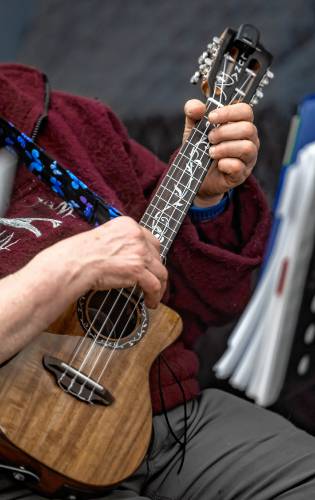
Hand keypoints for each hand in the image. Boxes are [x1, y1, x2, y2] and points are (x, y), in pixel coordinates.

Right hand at [35, 216, 167, 308]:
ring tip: (153, 296)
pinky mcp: (137, 270)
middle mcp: (137, 236)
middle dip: (155, 270)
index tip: (150, 265)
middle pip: (157, 255)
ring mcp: (139, 252)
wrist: (75, 263)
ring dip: (159, 286)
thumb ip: (119, 242)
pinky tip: (150, 302)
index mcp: (128, 225)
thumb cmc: (81, 253)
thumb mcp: (104, 237)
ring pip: (160, 271)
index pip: (150, 239)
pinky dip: (155, 296)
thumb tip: (127, 255)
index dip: (151, 255)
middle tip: (151, 281)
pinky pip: (155, 285)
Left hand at [183, 99, 258, 206]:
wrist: (195, 176)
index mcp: (240, 124)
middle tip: (209, 138)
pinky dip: (226, 164)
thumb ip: (193, 114)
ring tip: (211, 152)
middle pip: (248, 129)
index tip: (211, 117)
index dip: (229, 112)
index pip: (246, 111)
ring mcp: (248, 158)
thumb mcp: (193, 129)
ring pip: (247, 148)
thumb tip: (197, 107)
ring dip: (225, 148)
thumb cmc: (200, 148)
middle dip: (225, 132)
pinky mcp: (241, 174)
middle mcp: (249, 139)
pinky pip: (239, 167)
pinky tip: (218, 164)